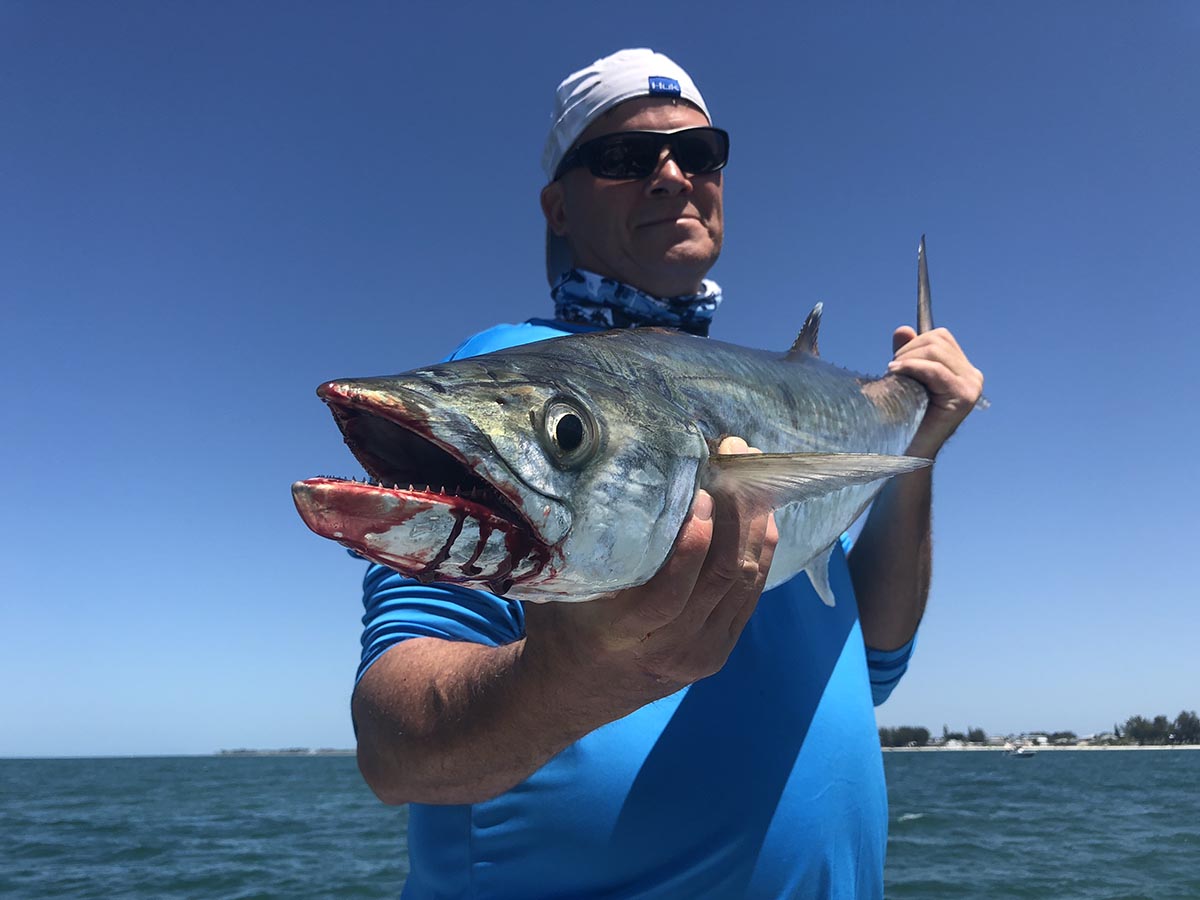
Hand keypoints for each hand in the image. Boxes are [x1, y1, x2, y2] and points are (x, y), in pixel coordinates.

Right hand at [522, 437, 778, 717]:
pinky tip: (761, 517)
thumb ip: (589, 547)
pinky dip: (760, 553)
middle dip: (735, 514)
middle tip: (736, 462)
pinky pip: (750, 597)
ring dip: (753, 528)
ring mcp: (701, 653)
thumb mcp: (561, 589)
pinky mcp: (719, 651)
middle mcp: (669, 648)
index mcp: (624, 634)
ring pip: (743, 585)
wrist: (571, 691)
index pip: (672, 591)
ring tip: (753, 479)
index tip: (701, 492)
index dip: (694, 542)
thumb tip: (610, 478)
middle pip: (720, 579)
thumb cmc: (560, 626)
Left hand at [887, 326, 983, 459]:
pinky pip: (936, 370)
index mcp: (962, 370)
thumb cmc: (905, 416)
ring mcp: (971, 386)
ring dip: (908, 358)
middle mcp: (972, 376)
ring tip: (894, 374)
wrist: (909, 450)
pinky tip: (896, 372)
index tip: (896, 361)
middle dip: (909, 350)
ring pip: (936, 351)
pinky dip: (913, 367)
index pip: (941, 337)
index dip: (914, 342)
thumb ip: (907, 353)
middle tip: (892, 370)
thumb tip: (903, 329)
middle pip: (938, 339)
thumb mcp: (906, 378)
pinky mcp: (963, 397)